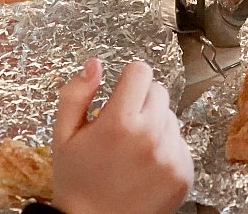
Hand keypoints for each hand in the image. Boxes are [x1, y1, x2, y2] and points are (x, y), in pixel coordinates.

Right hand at [53, 59, 191, 213]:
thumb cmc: (77, 182)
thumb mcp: (62, 135)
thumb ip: (75, 94)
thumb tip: (95, 65)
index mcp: (120, 122)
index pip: (141, 71)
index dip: (127, 80)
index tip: (119, 95)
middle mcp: (150, 136)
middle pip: (158, 91)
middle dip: (141, 102)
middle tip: (123, 127)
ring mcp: (171, 156)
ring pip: (170, 116)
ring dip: (155, 124)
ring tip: (133, 150)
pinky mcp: (184, 173)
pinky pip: (180, 143)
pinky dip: (166, 148)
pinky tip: (145, 165)